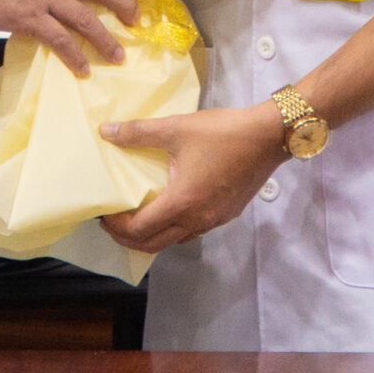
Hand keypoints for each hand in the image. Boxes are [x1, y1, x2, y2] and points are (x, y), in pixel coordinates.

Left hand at [95, 106, 287, 254]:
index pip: (139, 229)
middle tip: (112, 222)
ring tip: (137, 216)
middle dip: (127, 238)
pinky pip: (191, 231)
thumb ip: (138, 132)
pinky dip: (172, 228)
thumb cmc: (223, 133)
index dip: (116, 226)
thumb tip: (106, 132)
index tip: (103, 214)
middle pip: (153, 244)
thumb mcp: (177, 128)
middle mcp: (197, 220)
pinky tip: (169, 208)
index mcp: (182, 202)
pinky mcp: (226, 215)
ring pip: (173, 240)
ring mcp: (214, 221)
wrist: (269, 137)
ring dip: (150, 236)